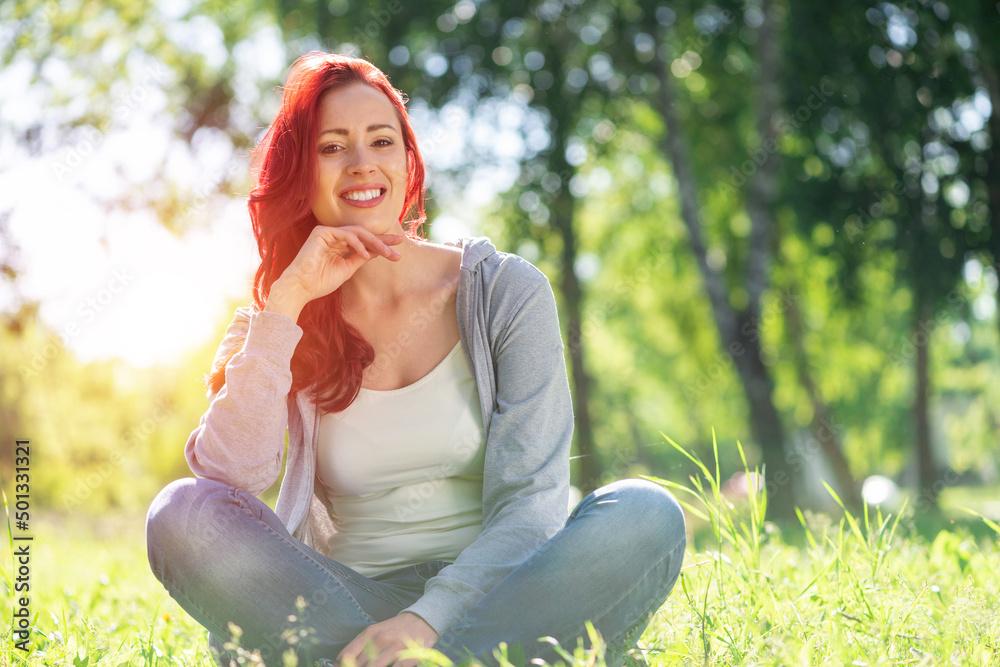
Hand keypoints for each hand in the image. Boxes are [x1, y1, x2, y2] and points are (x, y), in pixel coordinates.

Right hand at [265, 225, 403, 319]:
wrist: (301, 287)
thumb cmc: (320, 281)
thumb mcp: (347, 269)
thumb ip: (360, 258)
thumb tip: (378, 252)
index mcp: (340, 245)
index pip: (364, 241)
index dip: (382, 243)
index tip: (398, 249)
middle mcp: (334, 237)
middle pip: (364, 234)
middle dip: (382, 240)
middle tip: (399, 244)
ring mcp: (328, 233)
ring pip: (358, 232)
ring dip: (374, 241)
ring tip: (387, 252)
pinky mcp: (322, 232)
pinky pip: (346, 234)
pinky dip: (358, 244)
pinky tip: (365, 254)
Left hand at [337, 612, 438, 666]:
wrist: (423, 619)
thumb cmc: (396, 628)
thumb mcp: (376, 631)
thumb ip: (361, 646)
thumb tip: (342, 661)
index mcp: (370, 633)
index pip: (348, 654)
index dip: (342, 666)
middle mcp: (381, 639)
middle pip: (359, 664)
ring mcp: (395, 648)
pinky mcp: (409, 655)